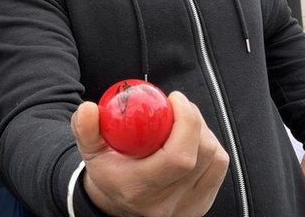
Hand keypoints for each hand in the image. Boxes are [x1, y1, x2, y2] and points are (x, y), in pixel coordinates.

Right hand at [72, 91, 228, 216]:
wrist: (118, 202)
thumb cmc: (107, 170)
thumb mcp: (89, 149)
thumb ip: (85, 128)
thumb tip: (89, 109)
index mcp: (140, 189)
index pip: (178, 158)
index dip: (186, 123)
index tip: (174, 99)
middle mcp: (167, 204)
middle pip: (202, 155)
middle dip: (194, 120)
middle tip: (178, 104)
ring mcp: (188, 207)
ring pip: (215, 158)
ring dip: (203, 131)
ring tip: (183, 121)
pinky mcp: (202, 204)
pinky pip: (219, 166)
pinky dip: (211, 145)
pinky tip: (193, 138)